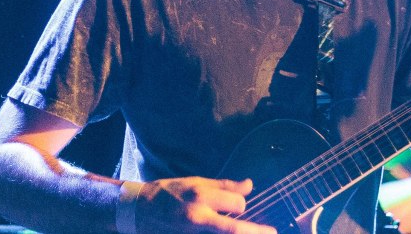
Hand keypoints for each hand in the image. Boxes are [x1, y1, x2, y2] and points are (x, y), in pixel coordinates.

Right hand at [135, 177, 276, 233]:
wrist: (137, 211)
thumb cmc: (168, 193)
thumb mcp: (196, 182)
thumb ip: (224, 187)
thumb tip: (250, 185)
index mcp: (201, 198)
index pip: (237, 206)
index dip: (242, 207)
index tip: (241, 208)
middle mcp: (198, 219)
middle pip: (235, 230)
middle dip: (255, 231)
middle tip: (273, 233)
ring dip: (241, 233)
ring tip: (254, 232)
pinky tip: (227, 233)